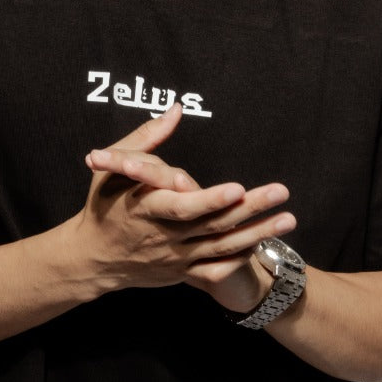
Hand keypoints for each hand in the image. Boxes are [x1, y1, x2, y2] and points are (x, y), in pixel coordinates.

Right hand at [78, 102, 296, 305]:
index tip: (237, 188)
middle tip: (281, 191)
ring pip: (222, 248)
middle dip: (250, 209)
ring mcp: (176, 257)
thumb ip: (146, 139)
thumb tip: (176, 109)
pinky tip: (265, 245)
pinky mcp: (182, 272)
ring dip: (257, 233)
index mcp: (145, 209)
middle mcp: (164, 237)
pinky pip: (216, 271)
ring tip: (289, 218)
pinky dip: (240, 260)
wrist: (92, 258)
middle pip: (213, 224)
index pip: (183, 206)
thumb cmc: (104, 204)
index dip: (211, 199)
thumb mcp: (113, 168)